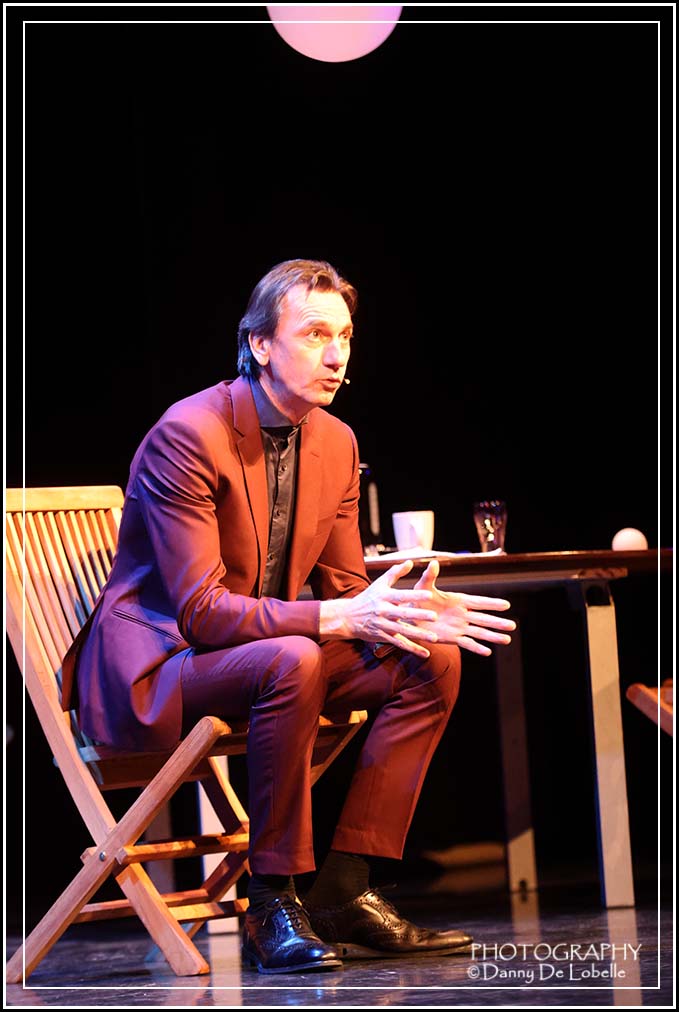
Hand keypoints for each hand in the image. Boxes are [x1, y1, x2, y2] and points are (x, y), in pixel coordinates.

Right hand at [319, 560, 439, 657]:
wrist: (348, 617)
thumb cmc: (367, 598)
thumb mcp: (379, 584)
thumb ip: (395, 573)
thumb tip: (410, 562)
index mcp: (384, 597)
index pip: (401, 595)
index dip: (415, 595)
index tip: (429, 594)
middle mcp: (383, 611)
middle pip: (403, 614)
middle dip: (419, 615)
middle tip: (434, 616)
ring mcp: (383, 625)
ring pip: (403, 631)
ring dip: (419, 635)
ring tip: (434, 638)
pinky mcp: (383, 637)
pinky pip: (399, 644)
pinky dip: (412, 649)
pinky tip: (425, 653)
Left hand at [413, 559, 515, 655]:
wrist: (410, 615)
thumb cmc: (418, 598)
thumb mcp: (423, 586)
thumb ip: (430, 576)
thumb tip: (434, 563)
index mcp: (459, 600)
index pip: (479, 602)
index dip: (492, 603)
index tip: (506, 605)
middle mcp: (462, 614)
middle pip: (483, 619)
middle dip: (497, 622)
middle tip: (513, 626)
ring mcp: (459, 627)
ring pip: (479, 632)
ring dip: (492, 636)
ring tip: (507, 640)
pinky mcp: (452, 638)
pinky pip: (467, 643)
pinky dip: (477, 648)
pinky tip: (488, 652)